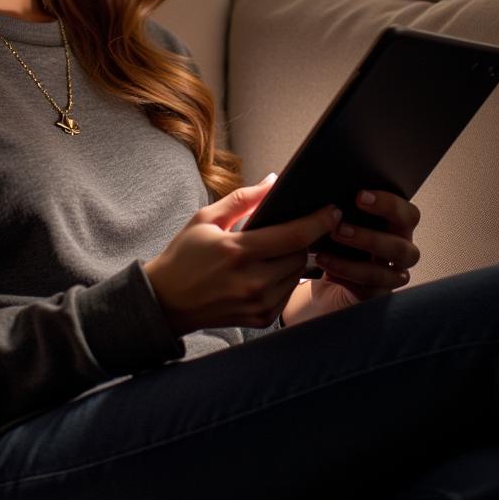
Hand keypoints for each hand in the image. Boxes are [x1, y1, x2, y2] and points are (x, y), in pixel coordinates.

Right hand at [144, 174, 342, 335]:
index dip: (318, 221)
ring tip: (269, 253)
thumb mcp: (206, 219)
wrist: (166, 300)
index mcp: (238, 252)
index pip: (293, 236)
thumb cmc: (184, 255)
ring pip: (297, 275)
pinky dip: (282, 280)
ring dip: (291, 261)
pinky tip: (262, 273)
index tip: (332, 210)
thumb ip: (243, 199)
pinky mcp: (260, 319)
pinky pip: (287, 293)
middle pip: (300, 255)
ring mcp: (257, 304)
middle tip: (284, 232)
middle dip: (298, 241)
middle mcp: (252, 281)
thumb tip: (273, 180)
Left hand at [283, 189, 421, 325]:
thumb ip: (312, 200)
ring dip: (365, 244)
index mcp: (388, 223)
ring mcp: (391, 270)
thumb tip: (278, 178)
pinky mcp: (377, 293)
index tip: (359, 195)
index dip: (389, 202)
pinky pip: (374, 284)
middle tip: (341, 223)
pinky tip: (326, 261)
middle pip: (408, 233)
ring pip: (397, 259)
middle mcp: (397, 245)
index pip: (407, 211)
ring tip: (334, 237)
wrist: (311, 282)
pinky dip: (349, 270)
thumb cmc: (319, 241)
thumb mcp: (318, 220)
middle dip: (378, 221)